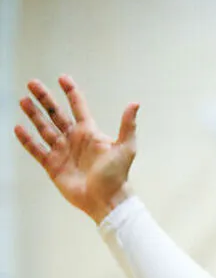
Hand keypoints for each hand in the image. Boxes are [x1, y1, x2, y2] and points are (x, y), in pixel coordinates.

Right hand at [13, 75, 138, 223]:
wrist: (106, 199)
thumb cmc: (118, 174)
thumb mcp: (125, 147)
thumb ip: (128, 125)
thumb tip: (135, 103)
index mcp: (90, 133)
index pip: (78, 107)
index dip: (71, 92)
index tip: (62, 78)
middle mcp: (74, 139)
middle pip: (56, 114)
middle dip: (45, 99)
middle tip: (32, 83)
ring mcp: (62, 152)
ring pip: (44, 128)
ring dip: (33, 115)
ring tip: (23, 100)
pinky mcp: (52, 166)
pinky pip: (36, 150)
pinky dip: (27, 140)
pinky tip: (18, 127)